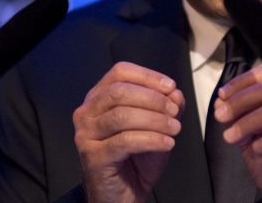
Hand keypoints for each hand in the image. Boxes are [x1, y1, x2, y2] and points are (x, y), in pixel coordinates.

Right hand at [72, 62, 184, 202]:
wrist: (122, 197)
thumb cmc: (136, 159)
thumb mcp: (156, 128)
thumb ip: (166, 107)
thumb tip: (175, 92)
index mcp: (98, 98)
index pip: (120, 72)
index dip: (147, 76)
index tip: (171, 86)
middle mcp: (86, 112)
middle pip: (119, 91)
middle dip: (152, 98)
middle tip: (174, 110)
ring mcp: (86, 135)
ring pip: (122, 115)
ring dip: (155, 120)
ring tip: (175, 128)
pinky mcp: (92, 156)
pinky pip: (125, 141)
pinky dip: (151, 139)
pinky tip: (167, 143)